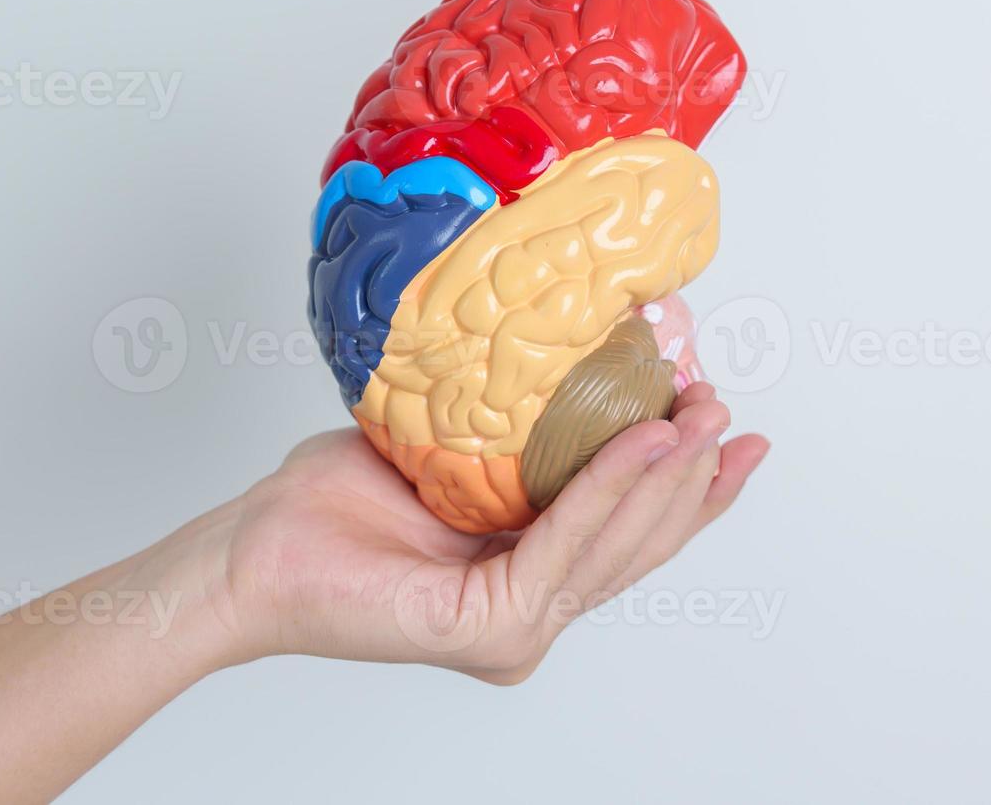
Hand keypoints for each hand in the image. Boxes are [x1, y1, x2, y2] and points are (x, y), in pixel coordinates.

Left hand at [192, 382, 769, 682]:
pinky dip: (609, 488)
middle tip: (724, 409)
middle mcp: (530, 615)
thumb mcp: (455, 450)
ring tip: (698, 413)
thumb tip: (591, 360)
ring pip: (614, 547)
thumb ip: (526, 438)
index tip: (739, 436)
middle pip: (639, 545)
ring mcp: (513, 630)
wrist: (251, 548)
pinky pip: (566, 546)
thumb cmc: (330, 503)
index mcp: (528, 580)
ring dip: (666, 476)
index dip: (694, 492)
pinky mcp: (486, 626)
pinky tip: (640, 440)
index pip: (630, 537)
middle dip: (695, 475)